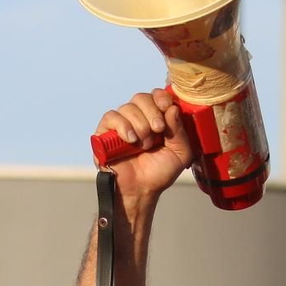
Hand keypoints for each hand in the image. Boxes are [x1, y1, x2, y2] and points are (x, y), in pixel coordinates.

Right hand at [95, 88, 193, 206]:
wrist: (141, 190)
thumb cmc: (160, 173)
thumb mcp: (180, 152)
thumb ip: (179, 130)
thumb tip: (172, 108)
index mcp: (155, 118)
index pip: (155, 95)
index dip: (161, 97)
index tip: (167, 107)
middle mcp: (137, 118)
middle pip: (141, 97)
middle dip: (152, 112)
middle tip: (158, 131)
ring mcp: (120, 125)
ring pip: (127, 107)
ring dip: (140, 125)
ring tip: (144, 145)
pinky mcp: (105, 133)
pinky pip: (111, 117)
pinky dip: (123, 126)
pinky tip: (130, 140)